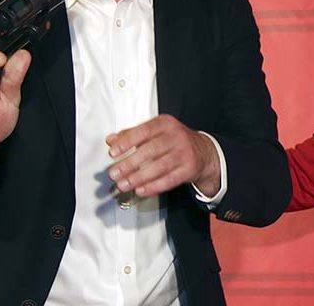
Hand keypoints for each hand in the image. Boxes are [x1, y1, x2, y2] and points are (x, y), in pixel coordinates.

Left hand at [106, 115, 220, 197]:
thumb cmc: (174, 140)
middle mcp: (176, 136)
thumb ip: (132, 135)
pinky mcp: (189, 169)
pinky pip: (169, 180)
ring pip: (159, 166)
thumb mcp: (155, 132)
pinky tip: (141, 190)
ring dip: (139, 177)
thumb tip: (111, 140)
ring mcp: (184, 153)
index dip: (127, 141)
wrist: (202, 151)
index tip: (113, 152)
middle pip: (151, 150)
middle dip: (130, 163)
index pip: (144, 131)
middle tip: (114, 173)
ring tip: (124, 184)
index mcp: (165, 123)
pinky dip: (153, 187)